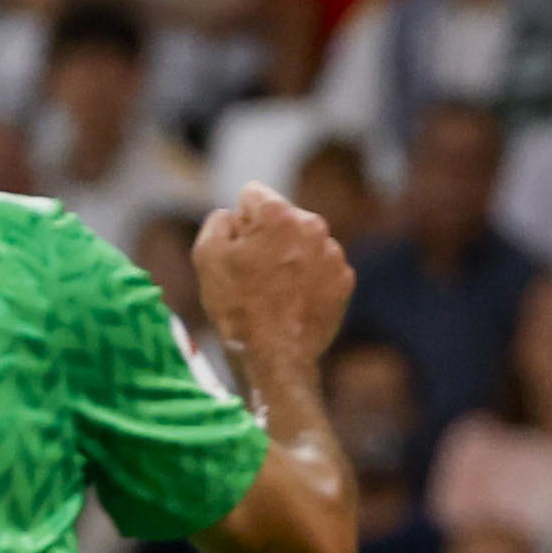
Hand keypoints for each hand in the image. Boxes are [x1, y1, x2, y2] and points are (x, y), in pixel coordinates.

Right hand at [194, 182, 354, 377]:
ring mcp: (333, 252)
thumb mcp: (207, 258)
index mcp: (277, 214)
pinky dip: (307, 280)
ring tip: (272, 293)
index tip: (235, 250)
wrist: (276, 357)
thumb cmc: (237, 307)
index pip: (252, 195)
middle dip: (266, 239)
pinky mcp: (344, 279)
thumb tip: (232, 215)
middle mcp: (312, 224)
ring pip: (302, 244)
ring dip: (288, 259)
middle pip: (281, 219)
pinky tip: (290, 303)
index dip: (238, 222)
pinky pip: (320, 268)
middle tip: (252, 276)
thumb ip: (217, 222)